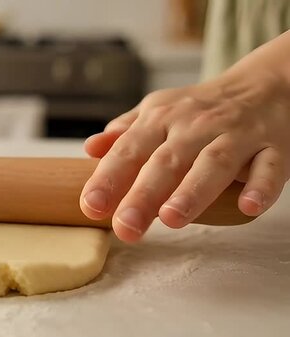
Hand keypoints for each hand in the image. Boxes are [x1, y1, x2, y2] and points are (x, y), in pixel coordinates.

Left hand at [81, 71, 289, 241]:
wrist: (268, 84)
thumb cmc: (202, 109)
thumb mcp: (159, 112)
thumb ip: (126, 133)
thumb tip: (91, 149)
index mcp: (162, 118)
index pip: (129, 150)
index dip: (108, 178)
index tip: (91, 206)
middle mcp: (196, 125)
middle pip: (167, 162)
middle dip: (143, 195)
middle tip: (125, 227)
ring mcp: (237, 135)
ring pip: (214, 163)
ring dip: (193, 191)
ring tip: (171, 219)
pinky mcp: (275, 147)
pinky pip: (270, 167)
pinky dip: (261, 186)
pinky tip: (248, 207)